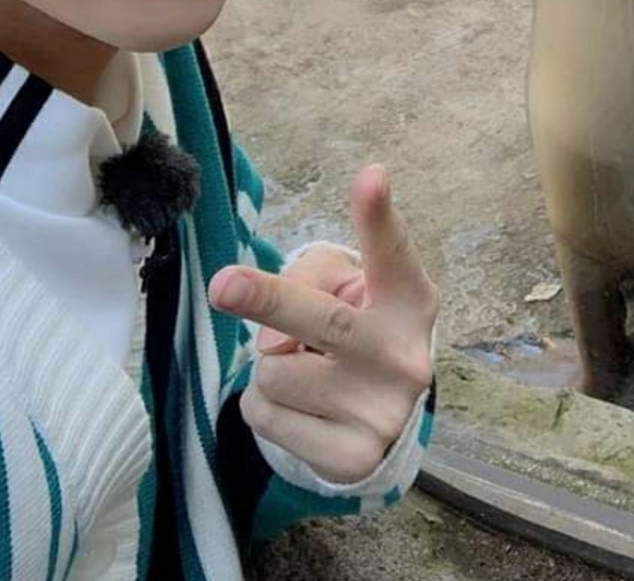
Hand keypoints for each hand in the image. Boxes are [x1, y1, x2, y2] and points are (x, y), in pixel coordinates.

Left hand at [208, 164, 438, 483]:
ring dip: (272, 363)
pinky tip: (304, 406)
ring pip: (274, 367)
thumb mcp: (344, 286)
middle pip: (325, 320)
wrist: (381, 413)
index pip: (392, 251)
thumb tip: (272, 346)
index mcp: (411, 299)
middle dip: (270, 300)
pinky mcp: (351, 458)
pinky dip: (267, 405)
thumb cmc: (355, 324)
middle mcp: (405, 356)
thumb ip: (310, 285)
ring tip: (308, 367)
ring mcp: (381, 412)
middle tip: (222, 285)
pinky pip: (264, 413)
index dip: (378, 215)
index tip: (371, 176)